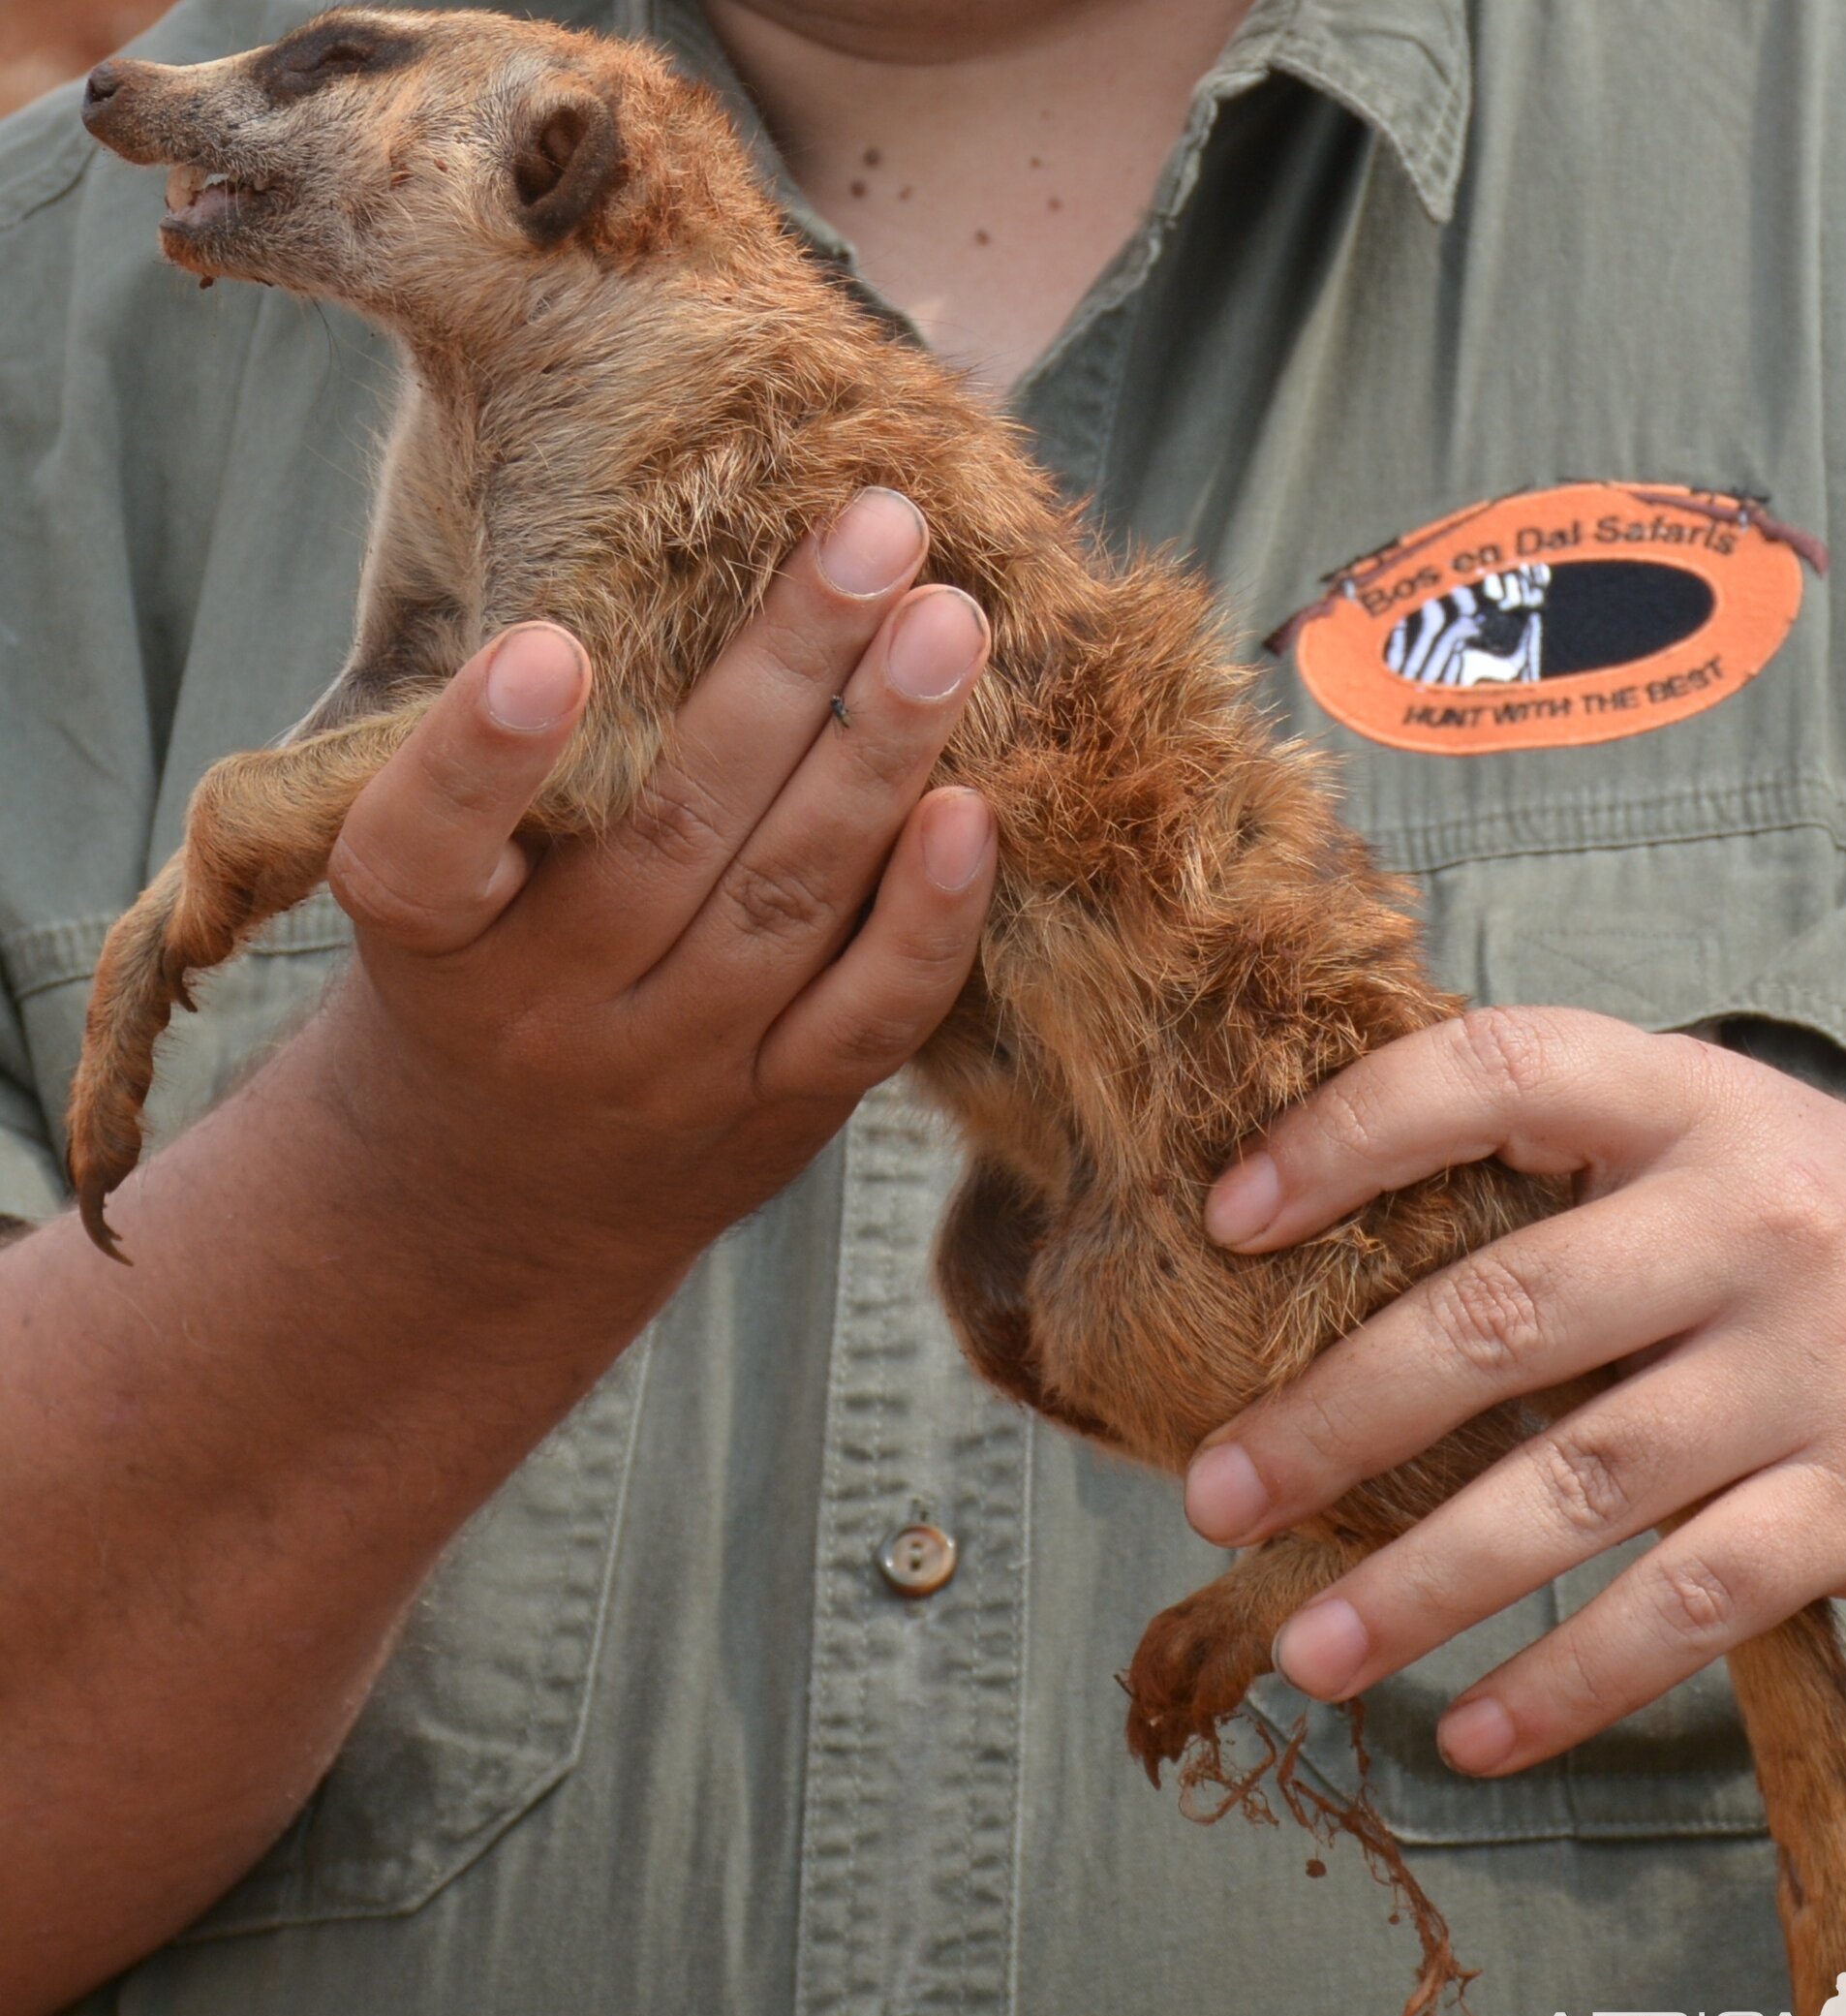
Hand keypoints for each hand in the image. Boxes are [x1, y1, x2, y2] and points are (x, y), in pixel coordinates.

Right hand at [317, 485, 994, 1295]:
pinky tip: (975, 810)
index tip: (551, 646)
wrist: (500, 1212)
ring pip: (784, 904)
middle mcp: (545, 1011)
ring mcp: (670, 1072)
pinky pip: (867, 1018)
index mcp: (428, 940)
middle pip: (670, 832)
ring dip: (878, 754)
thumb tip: (673, 565)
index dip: (485, 755)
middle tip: (875, 530)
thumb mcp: (435, 891)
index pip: (427, 850)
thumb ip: (507, 775)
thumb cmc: (475, 981)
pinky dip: (928, 918)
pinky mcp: (777, 1116)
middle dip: (788, 666)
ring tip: (948, 624)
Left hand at [1182, 1006, 1845, 1775]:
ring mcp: (1808, 1370)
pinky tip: (1472, 1733)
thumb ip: (1540, 1158)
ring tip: (1304, 1650)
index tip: (1226, 1218)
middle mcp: (1748, 1225)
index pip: (1494, 1077)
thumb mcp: (1690, 1133)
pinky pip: (1689, 1605)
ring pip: (1579, 1487)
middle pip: (1505, 1317)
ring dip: (1424, 1584)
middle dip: (1338, 1419)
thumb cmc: (1795, 1212)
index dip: (1348, 1135)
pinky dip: (1573, 1680)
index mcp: (1681, 1104)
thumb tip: (1300, 1230)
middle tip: (1215, 1497)